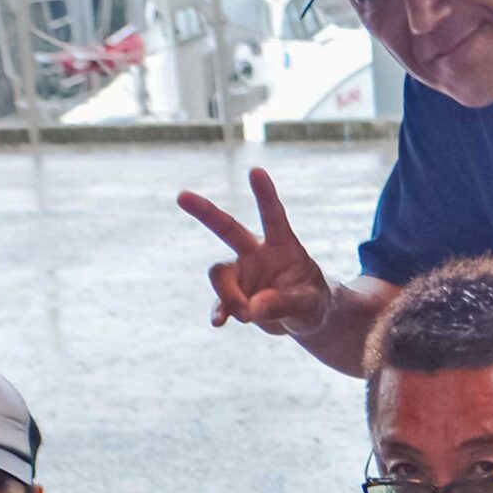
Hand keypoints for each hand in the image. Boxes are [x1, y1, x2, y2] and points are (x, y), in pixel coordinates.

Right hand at [178, 168, 334, 337]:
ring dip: (231, 297)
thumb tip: (252, 309)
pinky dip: (220, 311)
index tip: (256, 171)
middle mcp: (257, 253)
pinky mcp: (235, 295)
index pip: (273, 216)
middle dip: (205, 212)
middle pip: (227, 228)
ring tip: (250, 315)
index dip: (265, 195)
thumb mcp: (307, 304)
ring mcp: (243, 273)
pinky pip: (220, 301)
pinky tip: (218, 321)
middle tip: (181, 195)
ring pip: (220, 275)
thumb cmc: (312, 303)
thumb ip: (283, 304)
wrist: (304, 319)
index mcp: (282, 244)